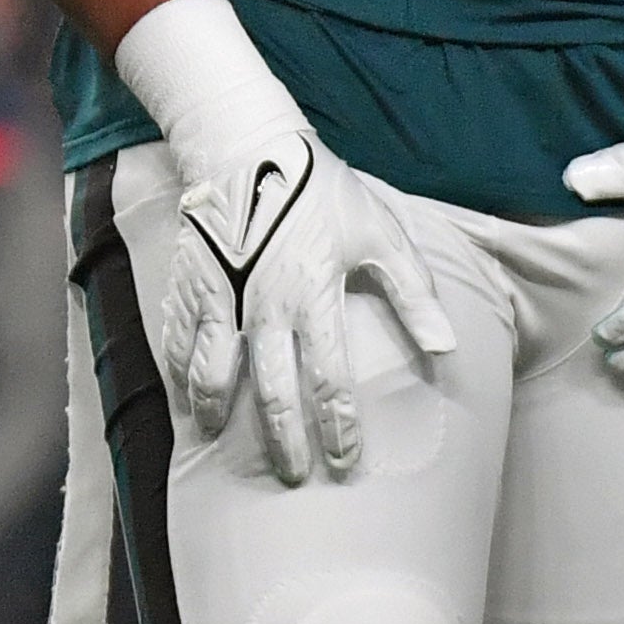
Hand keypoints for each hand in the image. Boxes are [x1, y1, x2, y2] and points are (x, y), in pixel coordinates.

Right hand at [116, 0, 454, 485]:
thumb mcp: (381, 234)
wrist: (247, 144)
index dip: (338, 429)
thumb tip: (445, 350)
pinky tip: (187, 397)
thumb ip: (412, 295)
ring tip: (223, 442)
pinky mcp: (190, 282)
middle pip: (273, 390)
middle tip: (294, 478)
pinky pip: (179, 340)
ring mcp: (221, 296)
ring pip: (215, 371)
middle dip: (285, 440)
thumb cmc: (322, 189)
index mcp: (315, 298)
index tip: (345, 463)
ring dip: (221, 412)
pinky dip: (182, 374)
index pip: (330, 381)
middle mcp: (264, 306)